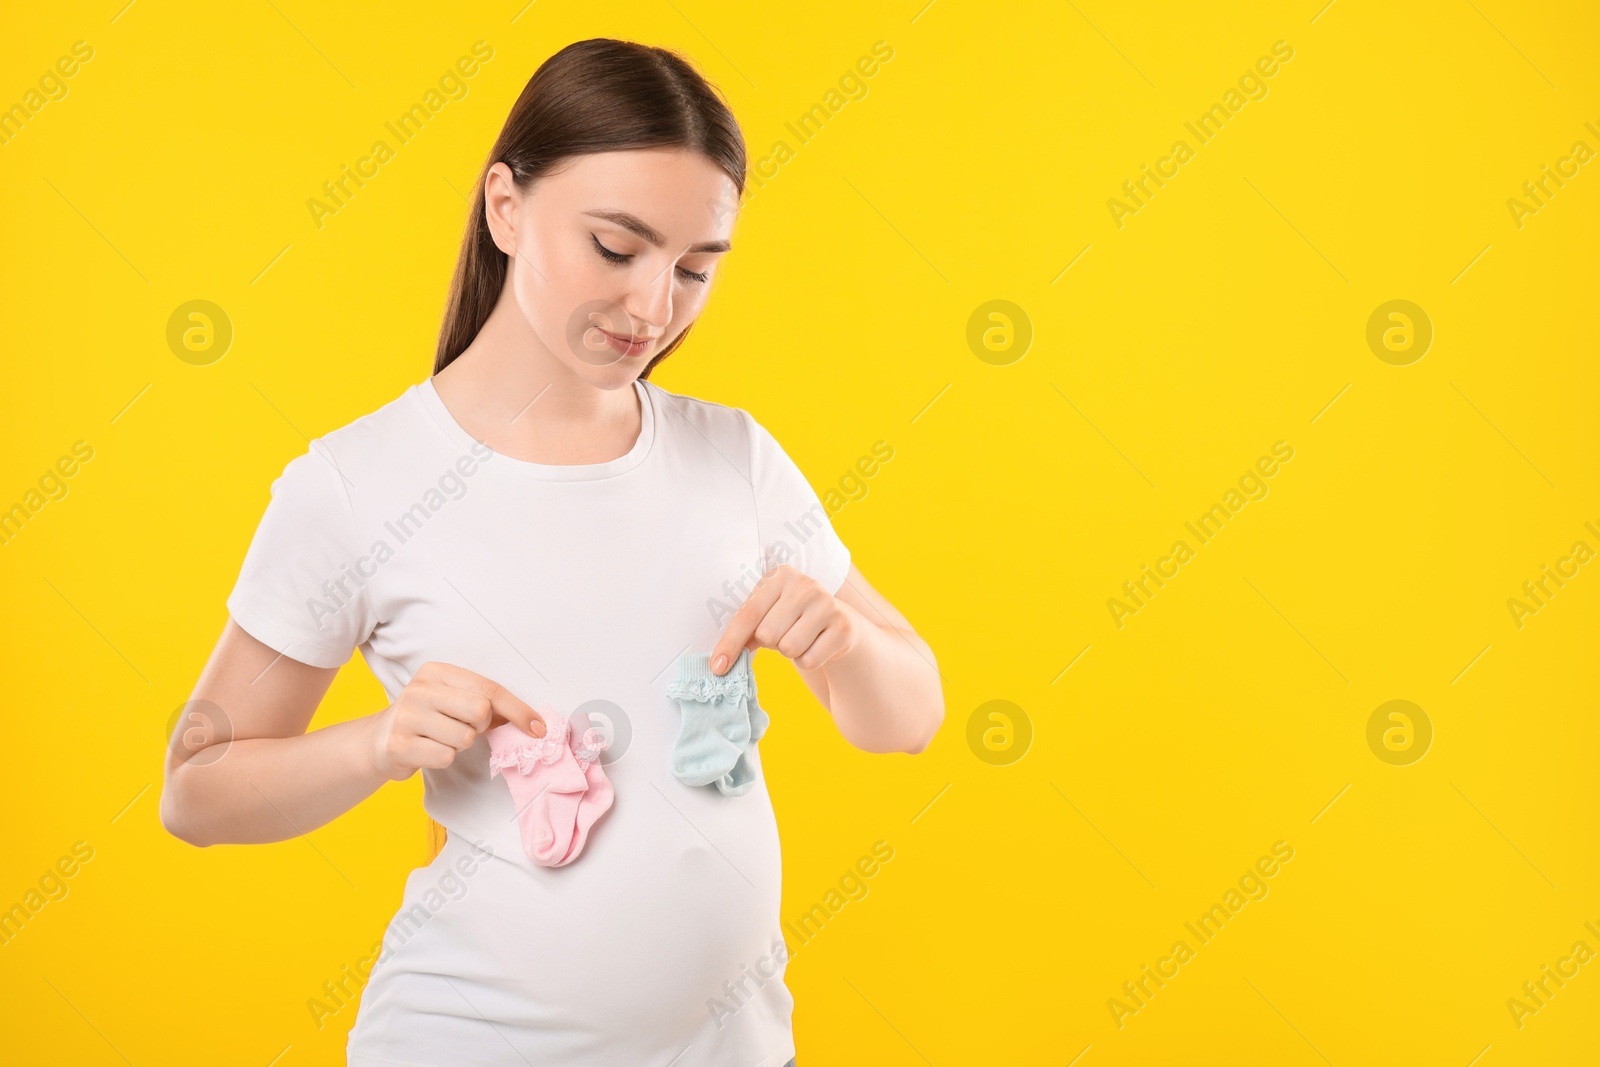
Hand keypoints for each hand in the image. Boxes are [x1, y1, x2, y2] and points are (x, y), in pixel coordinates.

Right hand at [369, 661, 544, 780]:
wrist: (379, 741)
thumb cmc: (428, 719)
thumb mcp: (453, 701)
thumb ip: (487, 705)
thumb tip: (532, 722)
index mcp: (437, 671)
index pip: (489, 689)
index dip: (518, 710)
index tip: (539, 728)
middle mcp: (420, 689)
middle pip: (480, 711)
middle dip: (481, 726)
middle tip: (465, 727)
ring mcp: (407, 716)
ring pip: (464, 737)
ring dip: (460, 744)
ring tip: (441, 738)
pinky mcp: (399, 744)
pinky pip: (445, 757)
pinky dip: (443, 758)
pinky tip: (427, 750)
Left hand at [709, 565, 859, 674]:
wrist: (840, 625)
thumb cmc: (794, 621)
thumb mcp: (768, 615)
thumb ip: (745, 631)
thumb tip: (720, 662)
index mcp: (780, 576)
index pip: (748, 614)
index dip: (730, 643)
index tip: (717, 667)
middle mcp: (805, 585)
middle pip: (767, 634)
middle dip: (772, 643)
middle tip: (786, 633)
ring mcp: (827, 604)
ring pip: (788, 648)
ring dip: (791, 653)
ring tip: (802, 638)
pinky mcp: (843, 627)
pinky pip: (809, 660)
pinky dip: (809, 660)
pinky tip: (818, 645)